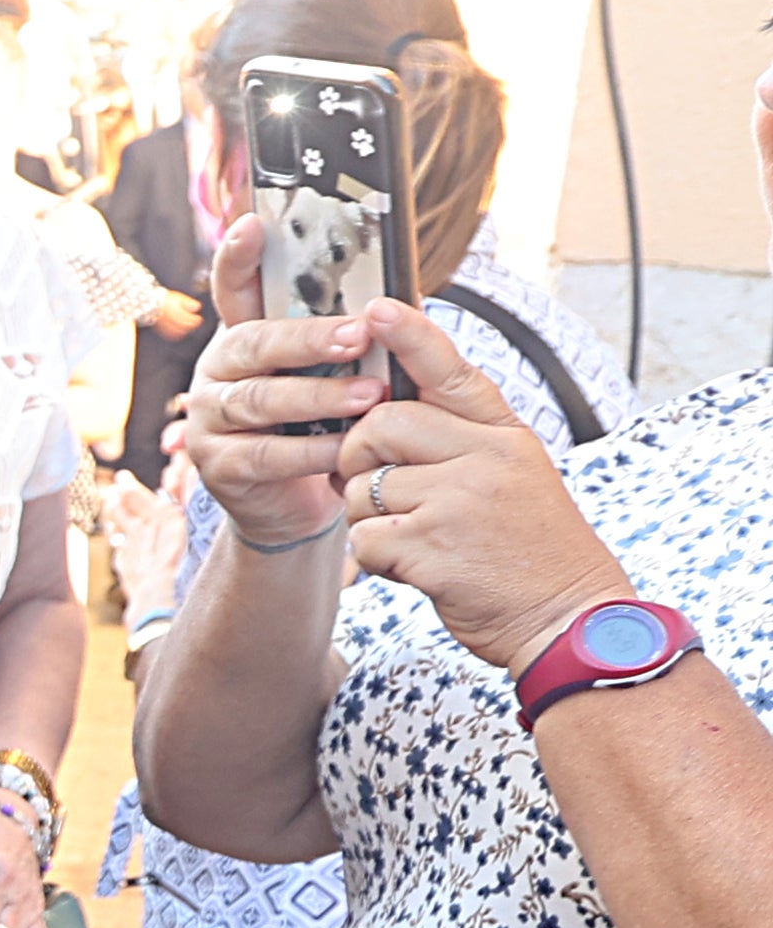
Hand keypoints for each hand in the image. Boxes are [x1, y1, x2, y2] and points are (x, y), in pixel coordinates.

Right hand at [145, 288, 208, 339]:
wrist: (149, 303)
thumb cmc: (164, 300)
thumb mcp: (178, 297)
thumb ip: (188, 303)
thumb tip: (197, 307)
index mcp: (175, 311)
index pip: (189, 319)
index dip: (196, 320)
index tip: (199, 318)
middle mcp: (170, 319)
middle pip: (184, 326)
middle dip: (192, 325)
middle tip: (196, 322)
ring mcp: (164, 325)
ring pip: (178, 331)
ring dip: (185, 330)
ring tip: (189, 327)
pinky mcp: (160, 329)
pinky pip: (170, 334)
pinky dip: (176, 334)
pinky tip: (180, 333)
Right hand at [178, 216, 387, 550]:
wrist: (297, 503)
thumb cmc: (323, 426)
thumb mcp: (333, 377)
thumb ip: (349, 341)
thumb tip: (405, 301)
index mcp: (246, 337)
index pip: (234, 287)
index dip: (237, 256)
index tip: (253, 225)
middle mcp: (218, 370)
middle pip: (253, 342)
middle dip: (308, 338)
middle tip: (360, 335)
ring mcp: (209, 417)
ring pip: (258, 399)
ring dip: (317, 396)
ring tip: (370, 398)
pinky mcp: (216, 465)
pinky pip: (263, 455)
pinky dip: (310, 451)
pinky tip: (348, 448)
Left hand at [331, 304, 635, 672]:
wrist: (567, 620)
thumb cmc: (531, 553)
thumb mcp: (516, 479)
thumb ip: (464, 444)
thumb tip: (389, 415)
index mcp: (506, 437)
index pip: (452, 373)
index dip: (411, 337)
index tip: (378, 308)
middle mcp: (486, 458)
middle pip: (380, 424)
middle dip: (359, 457)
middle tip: (379, 490)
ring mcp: (458, 499)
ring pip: (363, 485)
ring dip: (369, 518)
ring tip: (416, 540)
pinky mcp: (432, 545)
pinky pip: (363, 536)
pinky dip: (376, 559)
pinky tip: (416, 569)